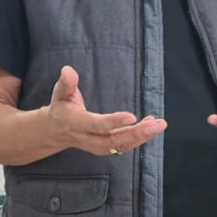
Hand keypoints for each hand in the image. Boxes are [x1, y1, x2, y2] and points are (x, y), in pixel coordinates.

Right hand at [46, 65, 166, 155]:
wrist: (57, 131)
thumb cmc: (61, 107)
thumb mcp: (60, 93)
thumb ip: (66, 83)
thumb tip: (68, 69)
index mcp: (77, 124)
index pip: (97, 125)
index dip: (114, 122)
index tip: (132, 116)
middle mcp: (88, 138)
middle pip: (114, 141)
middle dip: (136, 134)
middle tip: (156, 125)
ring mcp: (98, 145)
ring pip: (122, 145)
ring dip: (142, 137)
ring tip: (159, 124)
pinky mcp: (106, 147)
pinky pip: (124, 145)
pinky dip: (139, 137)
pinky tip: (152, 125)